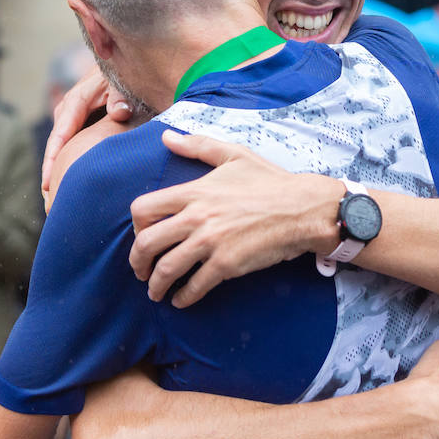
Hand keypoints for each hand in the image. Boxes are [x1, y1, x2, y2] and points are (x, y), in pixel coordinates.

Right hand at [41, 65, 134, 193]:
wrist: (120, 62)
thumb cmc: (120, 72)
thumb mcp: (119, 80)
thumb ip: (120, 95)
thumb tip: (119, 112)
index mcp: (76, 100)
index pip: (61, 134)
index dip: (54, 158)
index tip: (48, 181)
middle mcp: (68, 110)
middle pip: (57, 145)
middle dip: (51, 171)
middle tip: (49, 201)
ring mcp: (72, 117)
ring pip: (62, 146)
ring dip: (58, 169)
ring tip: (55, 198)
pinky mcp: (79, 122)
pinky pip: (71, 144)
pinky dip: (69, 161)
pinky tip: (71, 182)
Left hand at [128, 131, 339, 306]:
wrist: (303, 208)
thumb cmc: (270, 181)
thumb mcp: (234, 155)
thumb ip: (198, 146)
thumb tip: (168, 137)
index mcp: (194, 191)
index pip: (144, 208)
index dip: (136, 226)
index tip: (142, 235)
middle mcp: (197, 217)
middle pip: (147, 243)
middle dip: (137, 262)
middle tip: (140, 272)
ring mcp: (211, 242)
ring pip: (166, 269)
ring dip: (156, 285)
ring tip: (157, 292)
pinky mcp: (227, 264)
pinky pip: (195, 286)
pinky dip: (184, 298)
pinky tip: (181, 300)